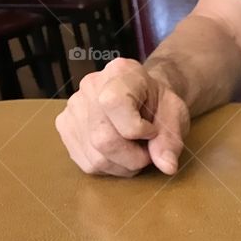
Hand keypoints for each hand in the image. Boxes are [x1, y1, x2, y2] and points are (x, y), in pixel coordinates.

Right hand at [55, 58, 189, 176]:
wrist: (144, 98)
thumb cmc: (159, 104)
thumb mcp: (175, 116)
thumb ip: (171, 140)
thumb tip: (167, 167)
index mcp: (120, 74)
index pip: (113, 103)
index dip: (137, 129)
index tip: (151, 131)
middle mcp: (89, 87)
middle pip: (103, 139)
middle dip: (134, 157)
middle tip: (147, 150)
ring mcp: (73, 108)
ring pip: (96, 157)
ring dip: (124, 165)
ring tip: (135, 150)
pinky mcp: (65, 128)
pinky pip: (88, 163)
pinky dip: (110, 167)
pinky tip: (120, 153)